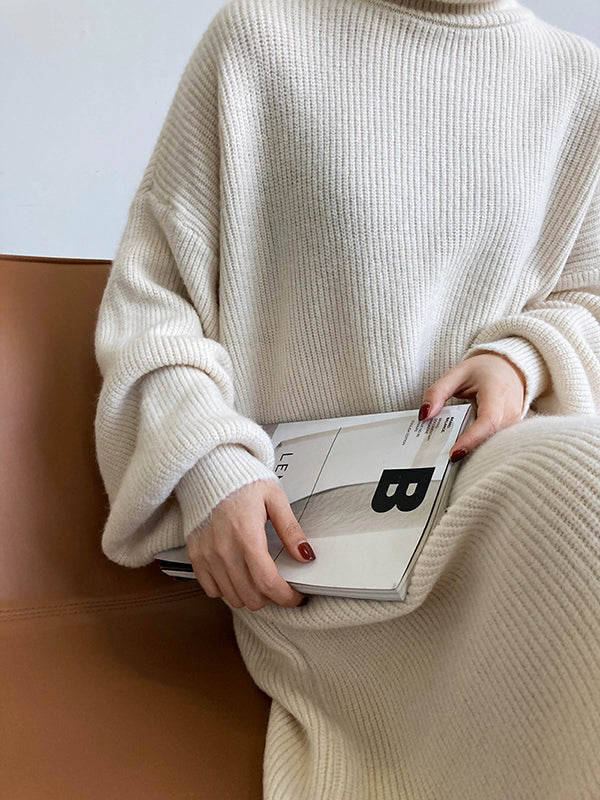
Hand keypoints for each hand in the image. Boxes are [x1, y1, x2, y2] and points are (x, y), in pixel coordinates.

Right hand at [186, 479, 314, 610]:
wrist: (208, 468)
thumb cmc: (240, 480)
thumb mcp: (274, 498)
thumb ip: (290, 530)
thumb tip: (305, 554)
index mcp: (246, 535)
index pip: (267, 582)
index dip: (285, 596)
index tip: (295, 596)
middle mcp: (224, 549)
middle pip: (251, 596)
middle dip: (271, 597)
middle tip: (280, 586)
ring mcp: (207, 555)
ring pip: (232, 597)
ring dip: (250, 596)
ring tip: (260, 581)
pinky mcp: (195, 555)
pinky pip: (211, 589)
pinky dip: (227, 590)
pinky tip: (238, 577)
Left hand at [419, 353, 525, 460]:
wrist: (510, 368)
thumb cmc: (485, 370)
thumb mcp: (456, 373)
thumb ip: (437, 393)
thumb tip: (424, 415)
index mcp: (497, 394)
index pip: (488, 422)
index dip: (472, 439)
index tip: (454, 454)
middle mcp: (511, 412)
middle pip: (491, 439)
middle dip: (469, 451)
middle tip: (444, 460)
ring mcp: (514, 423)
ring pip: (494, 444)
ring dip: (474, 452)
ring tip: (452, 455)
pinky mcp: (512, 431)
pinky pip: (495, 443)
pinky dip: (479, 448)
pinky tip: (464, 449)